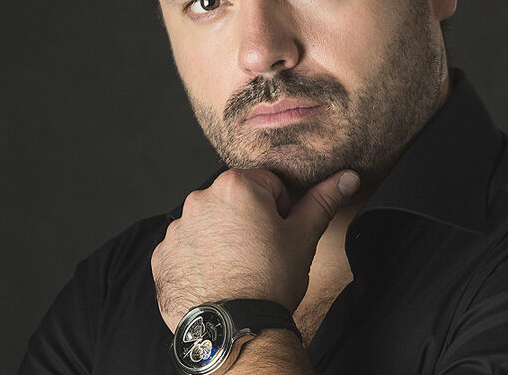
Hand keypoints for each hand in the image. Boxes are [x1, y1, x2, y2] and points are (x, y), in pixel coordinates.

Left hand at [151, 167, 359, 331]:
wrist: (235, 329)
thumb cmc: (270, 282)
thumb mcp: (304, 237)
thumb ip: (323, 200)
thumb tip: (346, 177)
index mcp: (236, 186)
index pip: (267, 184)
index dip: (280, 209)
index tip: (279, 234)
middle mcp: (200, 199)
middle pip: (234, 201)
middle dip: (248, 220)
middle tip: (261, 252)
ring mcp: (177, 228)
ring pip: (209, 223)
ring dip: (221, 237)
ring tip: (238, 268)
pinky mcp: (161, 255)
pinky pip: (185, 247)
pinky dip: (198, 258)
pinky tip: (216, 277)